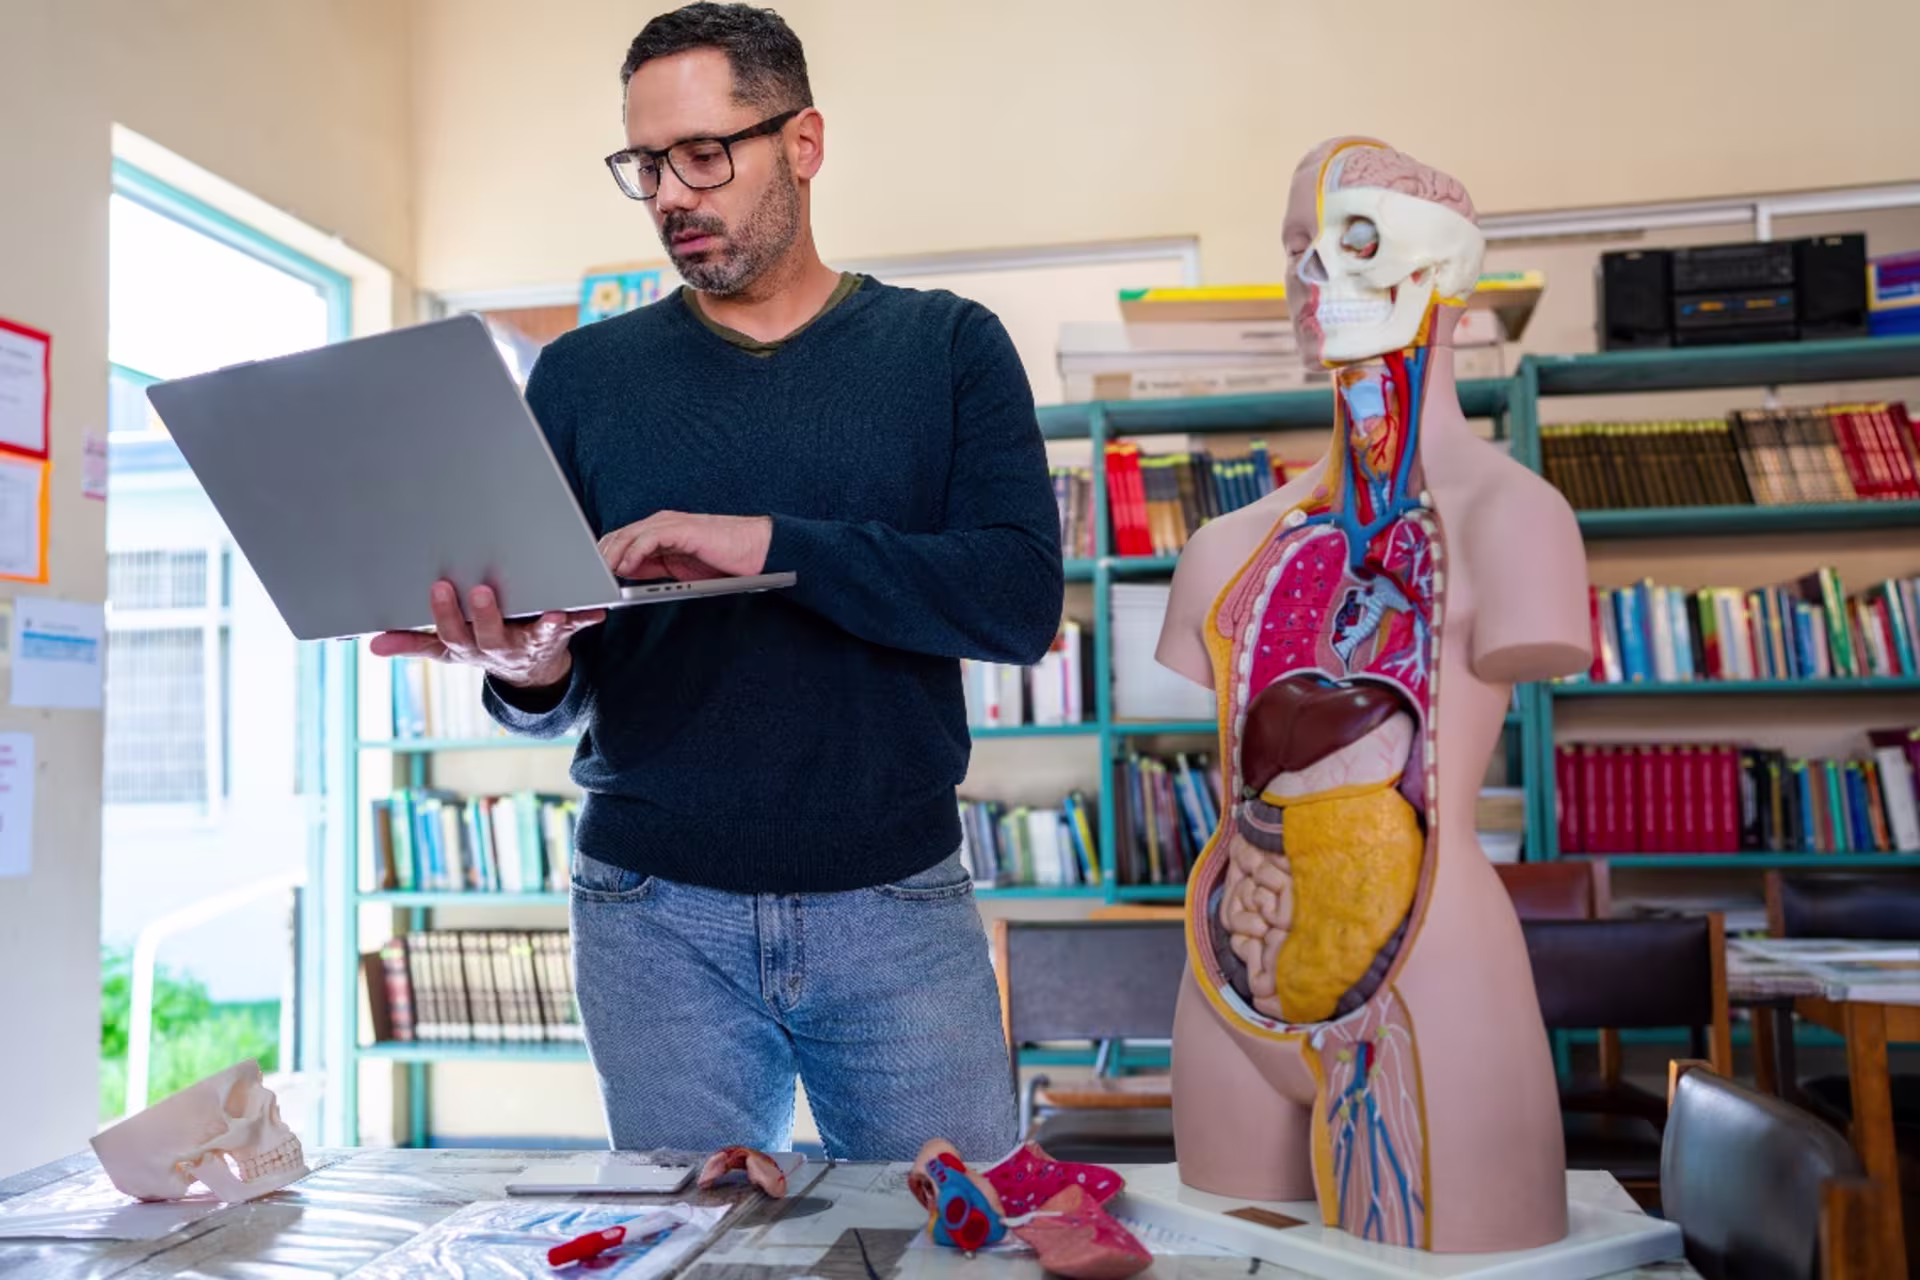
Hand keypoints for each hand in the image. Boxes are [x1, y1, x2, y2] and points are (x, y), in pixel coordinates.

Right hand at [368, 581, 604, 688]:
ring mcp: (531, 643)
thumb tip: (374, 645)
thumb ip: (414, 642)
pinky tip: (597, 610)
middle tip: (479, 591)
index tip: (440, 588)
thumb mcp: (447, 649)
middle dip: (485, 615)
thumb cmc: (482, 646)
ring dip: (545, 626)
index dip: (445, 615)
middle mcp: (500, 648)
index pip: (452, 635)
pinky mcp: (560, 636)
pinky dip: (585, 619)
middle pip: (490, 635)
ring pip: (537, 635)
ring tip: (553, 613)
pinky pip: (575, 628)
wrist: (530, 673)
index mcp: (470, 647)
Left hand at [597, 511, 771, 581]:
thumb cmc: (723, 559)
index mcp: (659, 530)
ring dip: (612, 556)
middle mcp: (661, 522)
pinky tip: (626, 567)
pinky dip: (634, 553)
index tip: (592, 575)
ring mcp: (671, 524)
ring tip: (602, 575)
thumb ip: (652, 565)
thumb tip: (625, 570)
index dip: (603, 555)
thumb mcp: (678, 567)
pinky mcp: (682, 529)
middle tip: (589, 577)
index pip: (621, 538)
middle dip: (601, 556)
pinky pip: (649, 539)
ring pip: (629, 535)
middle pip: (619, 535)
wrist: (755, 550)